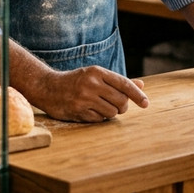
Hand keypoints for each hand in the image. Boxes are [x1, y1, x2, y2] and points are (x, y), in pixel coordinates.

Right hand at [29, 66, 149, 122]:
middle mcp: (91, 84)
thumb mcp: (96, 75)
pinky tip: (90, 111)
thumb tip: (141, 86)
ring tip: (101, 107)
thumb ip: (118, 81)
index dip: (137, 95)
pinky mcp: (78, 111)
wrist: (48, 87)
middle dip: (123, 106)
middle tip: (116, 105)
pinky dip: (99, 118)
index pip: (124, 83)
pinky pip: (99, 120)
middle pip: (121, 101)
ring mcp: (84, 98)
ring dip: (111, 113)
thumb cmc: (76, 81)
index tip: (146, 103)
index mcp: (97, 72)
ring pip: (112, 113)